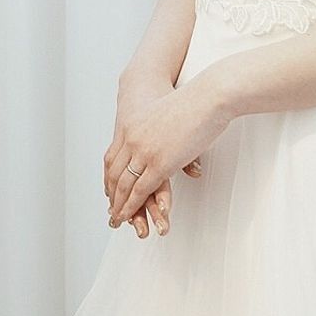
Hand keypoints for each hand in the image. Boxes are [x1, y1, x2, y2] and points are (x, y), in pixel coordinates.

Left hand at [106, 73, 229, 226]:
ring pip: (124, 185)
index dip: (109, 177)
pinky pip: (140, 190)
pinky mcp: (159, 163)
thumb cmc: (193, 103)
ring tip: (117, 220)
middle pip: (114, 173)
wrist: (206, 96)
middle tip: (111, 211)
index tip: (109, 191)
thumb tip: (167, 143)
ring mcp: (143, 151)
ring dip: (119, 205)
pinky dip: (133, 206)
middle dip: (112, 195)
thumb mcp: (164, 115)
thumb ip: (160, 133)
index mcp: (130, 126)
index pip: (111, 158)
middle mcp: (131, 138)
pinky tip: (130, 215)